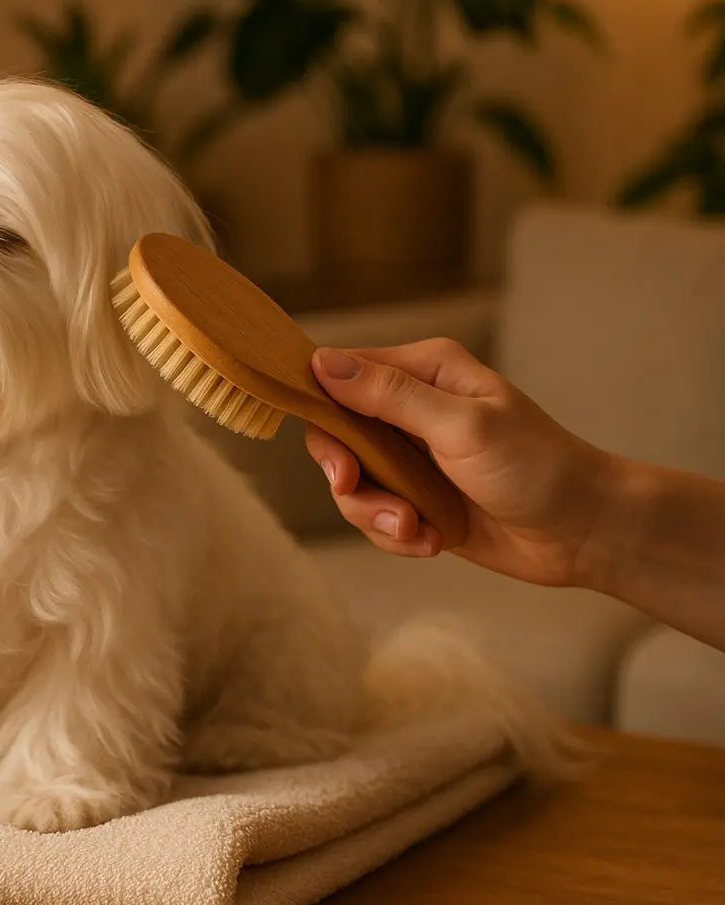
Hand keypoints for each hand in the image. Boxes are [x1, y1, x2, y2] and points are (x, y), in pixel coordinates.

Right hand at [304, 338, 615, 586]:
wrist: (583, 531)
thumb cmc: (536, 467)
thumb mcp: (461, 427)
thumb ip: (391, 396)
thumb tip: (322, 363)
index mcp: (424, 371)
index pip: (340, 374)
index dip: (321, 411)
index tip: (338, 460)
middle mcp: (410, 407)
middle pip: (334, 433)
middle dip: (347, 476)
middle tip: (359, 494)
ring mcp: (411, 455)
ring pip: (351, 483)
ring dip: (376, 514)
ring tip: (415, 530)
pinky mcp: (415, 497)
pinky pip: (374, 515)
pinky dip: (395, 535)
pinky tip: (432, 541)